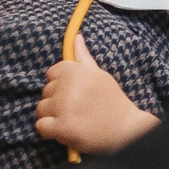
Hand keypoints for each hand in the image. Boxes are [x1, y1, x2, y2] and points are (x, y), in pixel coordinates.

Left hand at [35, 36, 158, 155]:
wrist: (127, 130)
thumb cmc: (113, 102)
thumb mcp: (100, 75)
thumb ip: (84, 57)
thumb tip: (76, 37)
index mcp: (76, 70)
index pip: (52, 74)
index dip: (61, 86)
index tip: (75, 94)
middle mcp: (68, 86)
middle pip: (45, 92)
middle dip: (57, 102)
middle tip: (78, 109)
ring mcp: (64, 107)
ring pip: (41, 109)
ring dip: (53, 117)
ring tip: (73, 120)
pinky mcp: (62, 127)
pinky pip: (41, 127)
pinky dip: (50, 131)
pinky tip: (66, 131)